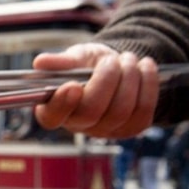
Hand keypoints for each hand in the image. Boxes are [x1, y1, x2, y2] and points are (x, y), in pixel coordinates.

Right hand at [32, 43, 159, 137]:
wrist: (116, 68)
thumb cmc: (88, 64)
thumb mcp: (74, 58)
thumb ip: (60, 62)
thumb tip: (40, 62)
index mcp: (54, 108)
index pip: (52, 116)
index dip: (62, 104)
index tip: (72, 85)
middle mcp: (77, 125)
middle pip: (91, 112)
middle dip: (106, 80)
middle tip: (111, 59)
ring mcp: (104, 130)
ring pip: (120, 111)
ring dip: (129, 78)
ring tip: (128, 59)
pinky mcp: (129, 129)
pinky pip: (143, 111)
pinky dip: (148, 84)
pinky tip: (145, 67)